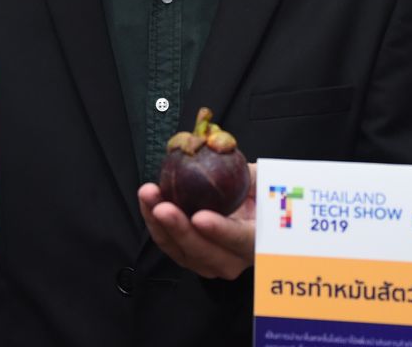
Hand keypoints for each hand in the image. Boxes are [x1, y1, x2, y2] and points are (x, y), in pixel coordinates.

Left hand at [138, 162, 255, 279]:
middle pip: (208, 254)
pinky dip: (155, 223)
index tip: (200, 218)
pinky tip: (148, 200)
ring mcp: (213, 262)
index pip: (242, 240)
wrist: (253, 212)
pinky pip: (170, 244)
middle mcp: (236, 258)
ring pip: (184, 252)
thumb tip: (221, 148)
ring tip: (149, 197)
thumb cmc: (260, 194)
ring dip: (161, 226)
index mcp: (260, 239)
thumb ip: (247, 170)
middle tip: (164, 209)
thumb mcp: (263, 178)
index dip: (221, 231)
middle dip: (182, 232)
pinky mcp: (191, 256)